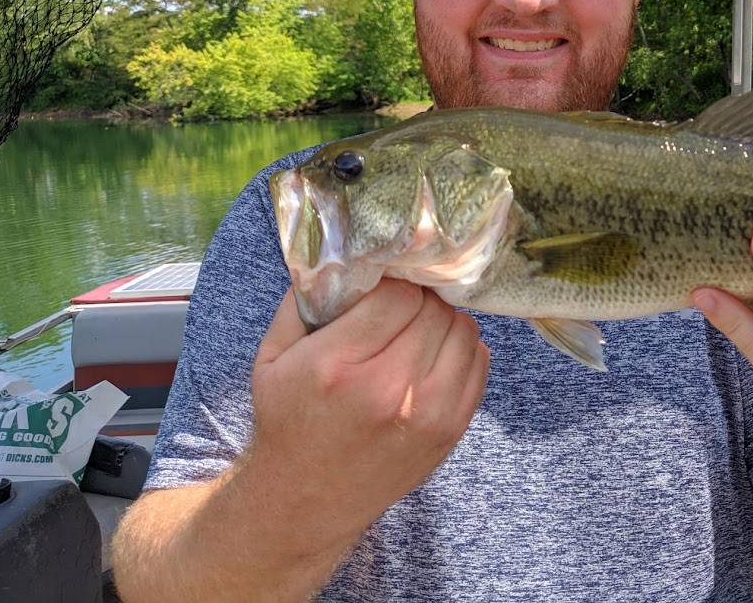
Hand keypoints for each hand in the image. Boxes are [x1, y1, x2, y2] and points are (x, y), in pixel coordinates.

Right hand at [247, 280, 489, 539]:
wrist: (305, 502)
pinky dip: (461, 349)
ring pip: (463, 330)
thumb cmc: (288, 419)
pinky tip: (432, 356)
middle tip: (399, 308)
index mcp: (338, 366)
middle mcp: (388, 391)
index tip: (380, 290)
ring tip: (415, 331)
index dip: (392, 284)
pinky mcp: (451, 430)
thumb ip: (305, 298)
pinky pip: (479, 361)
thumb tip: (346, 249)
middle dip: (418, 299)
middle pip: (434, 309)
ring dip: (443, 321)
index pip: (398, 294)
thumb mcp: (273, 355)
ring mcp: (427, 414)